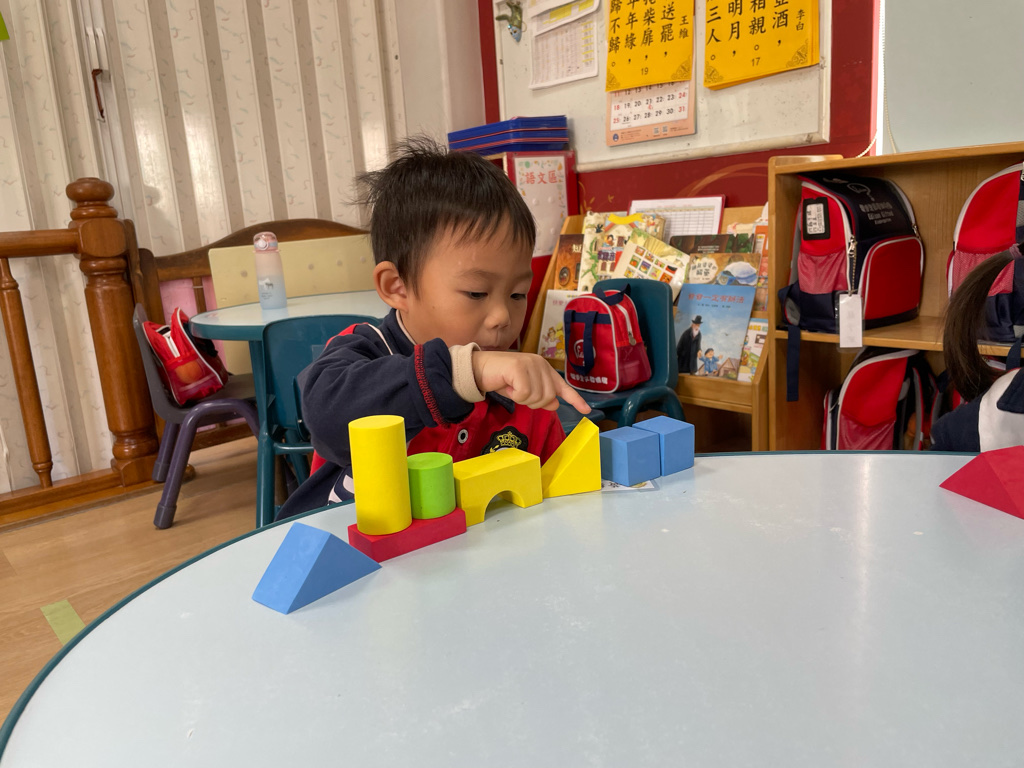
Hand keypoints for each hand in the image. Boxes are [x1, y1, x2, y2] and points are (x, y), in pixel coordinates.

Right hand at [473, 351, 590, 414]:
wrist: (478, 369)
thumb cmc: (501, 379)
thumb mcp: (523, 390)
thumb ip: (540, 396)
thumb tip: (555, 403)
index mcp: (544, 369)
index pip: (563, 387)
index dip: (575, 400)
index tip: (586, 411)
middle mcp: (540, 364)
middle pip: (547, 397)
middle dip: (531, 402)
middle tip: (517, 393)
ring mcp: (530, 364)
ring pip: (536, 397)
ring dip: (521, 399)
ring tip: (511, 387)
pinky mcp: (519, 367)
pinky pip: (524, 394)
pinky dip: (514, 395)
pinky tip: (506, 386)